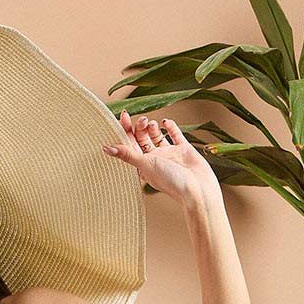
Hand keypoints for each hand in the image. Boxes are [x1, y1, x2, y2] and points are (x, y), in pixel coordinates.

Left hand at [103, 110, 220, 206]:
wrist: (197, 188)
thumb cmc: (171, 181)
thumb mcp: (145, 165)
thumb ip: (127, 155)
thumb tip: (106, 148)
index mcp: (144, 165)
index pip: (130, 144)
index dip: (126, 130)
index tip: (123, 115)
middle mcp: (155, 160)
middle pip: (142, 139)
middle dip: (140, 127)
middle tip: (142, 120)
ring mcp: (169, 154)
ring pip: (157, 136)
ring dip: (153, 127)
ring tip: (152, 123)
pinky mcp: (183, 150)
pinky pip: (175, 135)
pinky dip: (170, 127)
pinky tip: (166, 121)